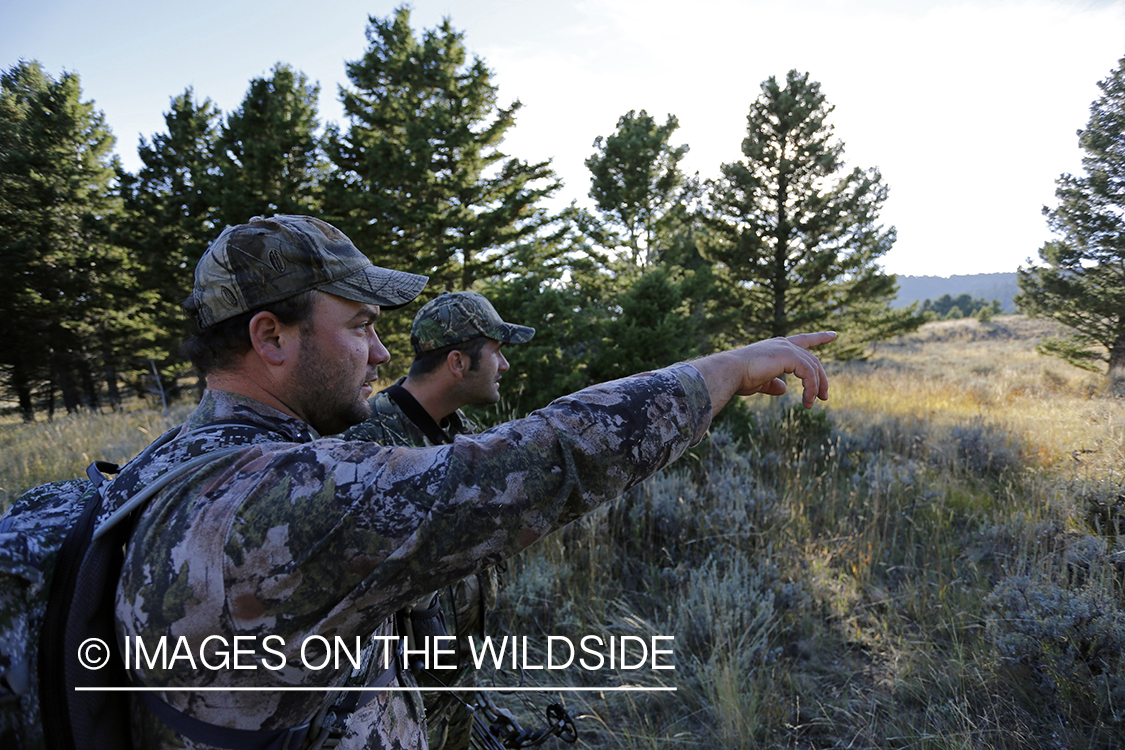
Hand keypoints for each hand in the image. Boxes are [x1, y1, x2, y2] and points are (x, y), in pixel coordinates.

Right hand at [692, 331, 835, 415]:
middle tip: (824, 397)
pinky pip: (809, 373)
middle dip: (821, 379)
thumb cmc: (739, 378)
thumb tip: (783, 389)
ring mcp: (787, 348)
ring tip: (812, 404)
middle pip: (812, 360)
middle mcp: (783, 344)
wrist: (729, 372)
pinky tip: (807, 400)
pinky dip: (811, 388)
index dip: (819, 338)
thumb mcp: (760, 382)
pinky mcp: (789, 356)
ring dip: (816, 387)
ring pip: (813, 367)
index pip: (803, 340)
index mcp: (777, 347)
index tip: (834, 335)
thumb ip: (772, 384)